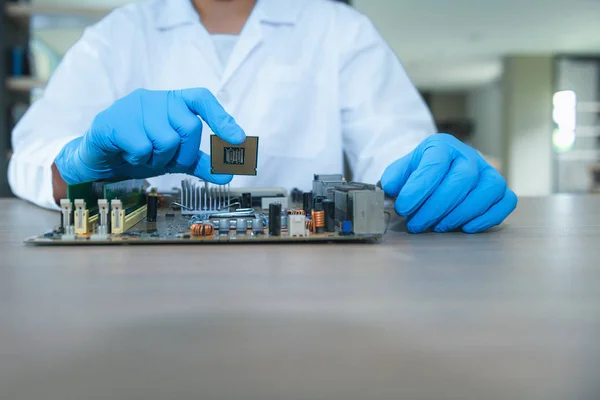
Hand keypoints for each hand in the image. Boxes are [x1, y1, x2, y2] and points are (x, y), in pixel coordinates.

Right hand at [54, 88, 245, 184]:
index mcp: (174, 102)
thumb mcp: (175, 159)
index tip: (238, 138)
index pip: (202, 99)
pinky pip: (142, 147)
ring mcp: (134, 106)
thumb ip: (202, 164)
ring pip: (166, 140)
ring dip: (157, 158)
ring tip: (143, 155)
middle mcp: (156, 98)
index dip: (221, 117)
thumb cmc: (139, 151)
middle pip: (189, 127)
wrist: (99, 159)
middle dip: (181, 153)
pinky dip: (138, 159)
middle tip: (163, 158)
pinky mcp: (114, 120)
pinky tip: (128, 154)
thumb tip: (229, 174)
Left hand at [380, 134, 516, 232]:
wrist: (437, 170)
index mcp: (442, 146)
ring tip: (438, 227)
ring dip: (461, 214)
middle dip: (437, 207)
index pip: (435, 164)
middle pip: (462, 180)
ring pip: (487, 190)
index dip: (419, 189)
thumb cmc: (418, 173)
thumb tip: (391, 188)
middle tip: (416, 224)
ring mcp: (488, 172)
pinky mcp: (501, 189)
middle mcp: (469, 155)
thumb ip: (394, 178)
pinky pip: (506, 201)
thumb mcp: (401, 171)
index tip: (403, 208)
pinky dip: (489, 217)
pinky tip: (466, 228)